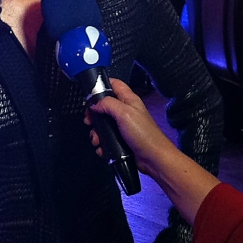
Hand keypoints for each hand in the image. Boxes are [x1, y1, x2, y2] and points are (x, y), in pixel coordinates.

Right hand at [87, 78, 220, 225]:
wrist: (153, 158)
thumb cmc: (145, 135)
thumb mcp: (124, 113)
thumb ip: (108, 104)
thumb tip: (95, 103)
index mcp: (129, 99)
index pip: (114, 84)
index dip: (102, 85)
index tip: (90, 94)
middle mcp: (126, 110)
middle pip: (104, 105)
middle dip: (94, 113)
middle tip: (89, 120)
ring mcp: (123, 125)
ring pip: (103, 123)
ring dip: (96, 131)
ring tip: (96, 138)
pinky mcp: (121, 138)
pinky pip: (106, 137)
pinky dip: (102, 142)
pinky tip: (102, 147)